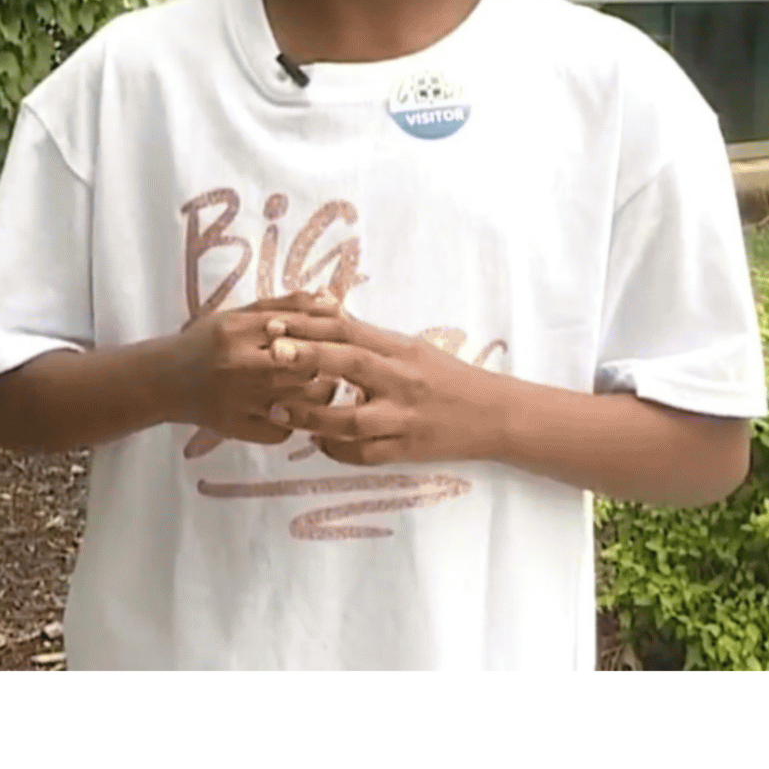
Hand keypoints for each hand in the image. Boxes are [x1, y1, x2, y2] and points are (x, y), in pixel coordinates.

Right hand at [160, 295, 350, 445]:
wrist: (163, 380)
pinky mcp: (238, 429)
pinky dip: (294, 423)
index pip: (297, 330)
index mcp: (237, 330)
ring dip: (317, 396)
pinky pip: (283, 430)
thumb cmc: (205, 342)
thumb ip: (284, 307)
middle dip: (324, 366)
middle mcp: (237, 364)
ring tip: (315, 387)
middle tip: (331, 365)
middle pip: (304, 367)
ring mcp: (238, 400)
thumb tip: (333, 301)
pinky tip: (291, 412)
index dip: (323, 335)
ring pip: (300, 402)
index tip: (333, 339)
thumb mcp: (237, 315)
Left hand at [289, 314, 507, 466]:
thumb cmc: (448, 377)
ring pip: (352, 419)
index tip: (275, 322)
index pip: (351, 330)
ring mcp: (404, 418)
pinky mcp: (408, 451)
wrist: (497, 416)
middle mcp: (402, 381)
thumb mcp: (412, 348)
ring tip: (278, 410)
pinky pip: (365, 455)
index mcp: (401, 350)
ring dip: (311, 416)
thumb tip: (322, 313)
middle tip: (271, 355)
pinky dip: (337, 450)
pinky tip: (317, 442)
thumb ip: (369, 337)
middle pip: (352, 364)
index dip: (311, 325)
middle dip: (309, 358)